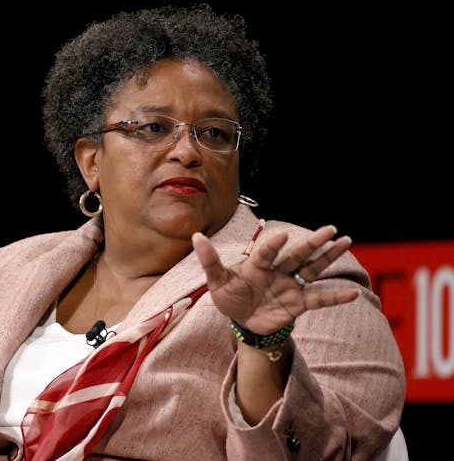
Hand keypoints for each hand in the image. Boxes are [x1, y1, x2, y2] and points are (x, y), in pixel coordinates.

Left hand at [191, 225, 357, 334]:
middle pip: (297, 255)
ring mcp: (290, 286)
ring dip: (328, 257)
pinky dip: (335, 297)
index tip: (281, 235)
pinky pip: (318, 299)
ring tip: (346, 241)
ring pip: (312, 269)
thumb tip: (195, 236)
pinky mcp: (298, 303)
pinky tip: (353, 294)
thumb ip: (210, 260)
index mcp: (257, 264)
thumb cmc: (229, 296)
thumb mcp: (216, 281)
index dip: (272, 245)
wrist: (242, 320)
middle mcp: (277, 271)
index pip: (266, 253)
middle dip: (313, 243)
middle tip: (330, 229)